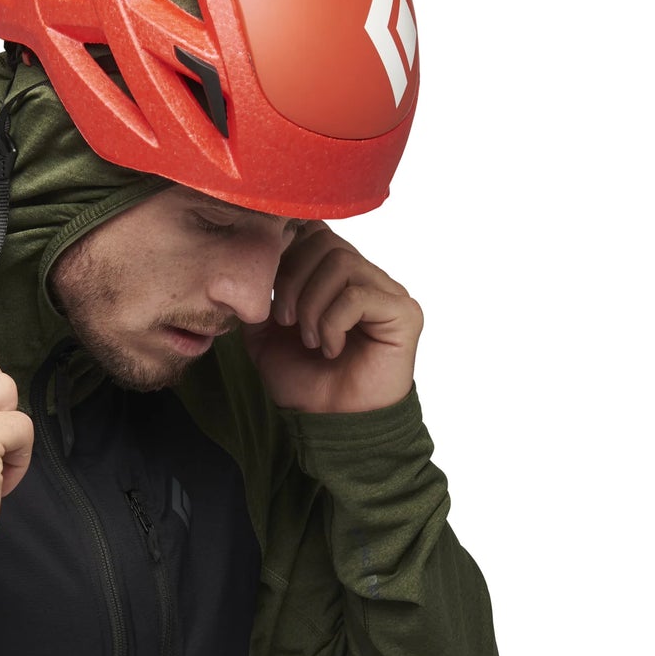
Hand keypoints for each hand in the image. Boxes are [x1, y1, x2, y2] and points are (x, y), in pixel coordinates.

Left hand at [238, 222, 421, 412]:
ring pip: (341, 262)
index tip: (265, 289)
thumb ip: (258, 296)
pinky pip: (358, 295)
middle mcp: (364, 276)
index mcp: (334, 276)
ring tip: (308, 338)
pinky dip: (333, 322)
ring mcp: (387, 292)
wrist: (331, 423)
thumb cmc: (305, 382)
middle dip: (291, 278)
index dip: (283, 252)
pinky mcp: (404, 313)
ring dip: (312, 303)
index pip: (311, 232)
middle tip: (284, 320)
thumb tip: (249, 266)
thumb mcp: (264, 336)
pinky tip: (330, 349)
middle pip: (324, 241)